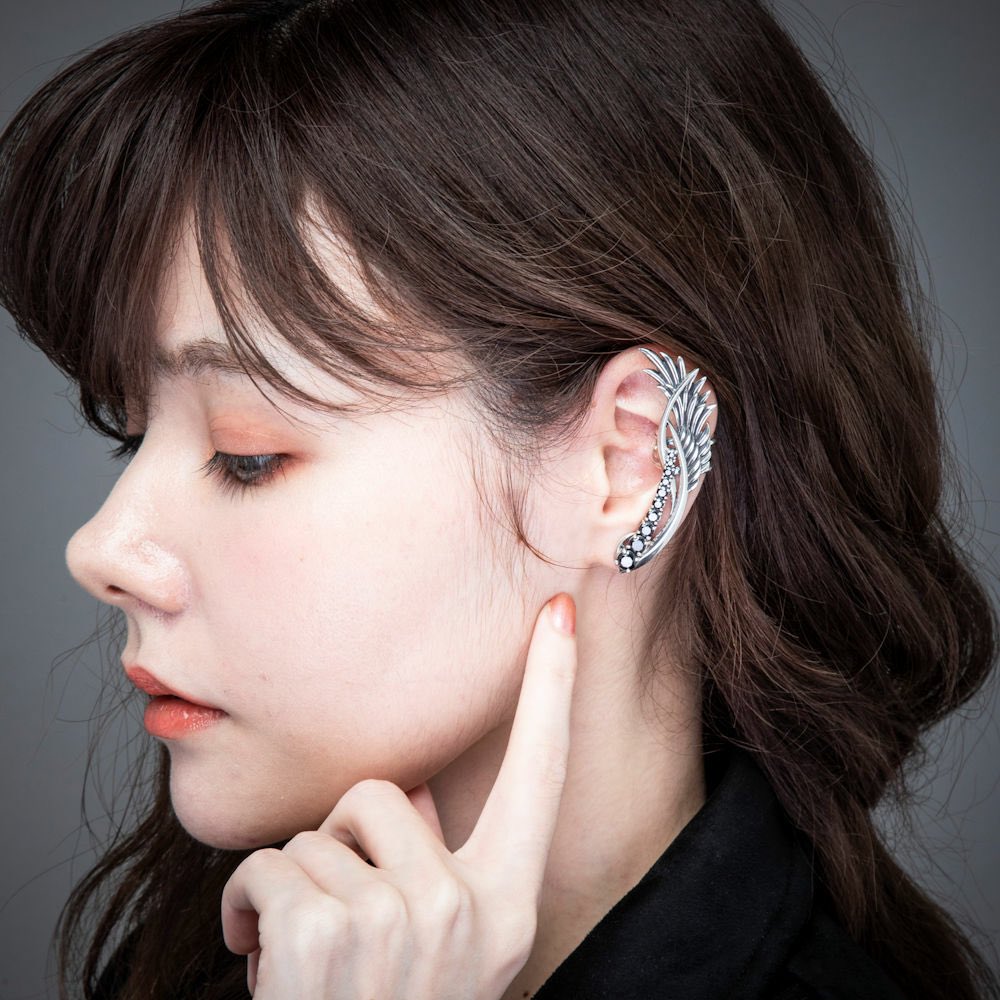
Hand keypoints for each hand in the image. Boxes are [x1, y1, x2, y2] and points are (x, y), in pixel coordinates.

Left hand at [221, 592, 577, 998]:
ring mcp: (402, 922)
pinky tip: (262, 965)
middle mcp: (467, 909)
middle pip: (384, 794)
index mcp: (506, 905)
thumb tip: (410, 793)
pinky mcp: (327, 932)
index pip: (542, 773)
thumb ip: (440, 865)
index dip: (553, 688)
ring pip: (319, 833)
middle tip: (345, 925)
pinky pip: (269, 865)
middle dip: (344, 845)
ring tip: (306, 961)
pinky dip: (246, 908)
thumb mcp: (446, 952)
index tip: (561, 614)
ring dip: (296, 887)